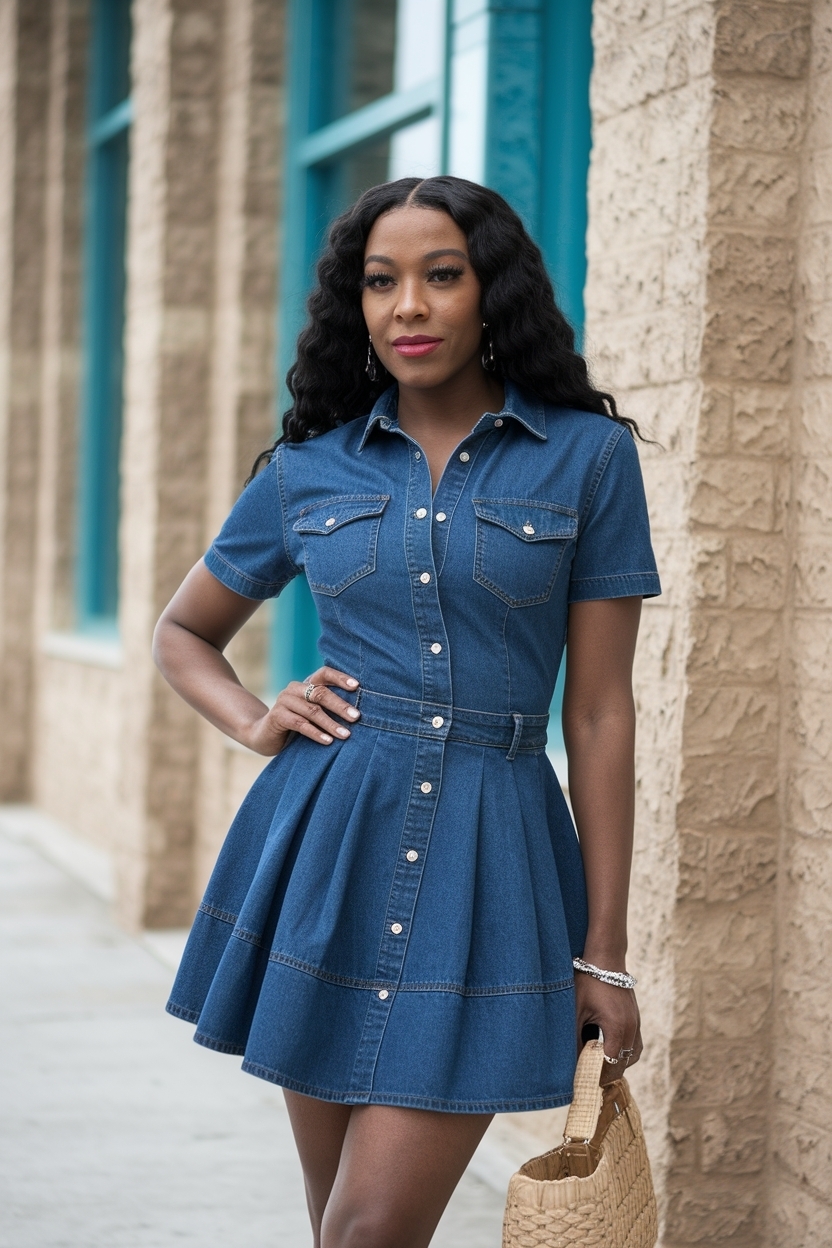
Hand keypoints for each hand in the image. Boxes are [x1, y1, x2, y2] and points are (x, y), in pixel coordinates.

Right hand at [244, 666, 360, 755]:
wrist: (266, 736)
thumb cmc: (297, 724)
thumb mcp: (313, 713)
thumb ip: (328, 707)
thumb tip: (358, 712)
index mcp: (306, 684)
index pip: (324, 673)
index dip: (340, 678)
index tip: (357, 687)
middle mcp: (294, 689)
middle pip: (320, 693)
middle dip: (340, 706)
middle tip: (356, 717)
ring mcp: (284, 701)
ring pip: (312, 710)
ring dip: (331, 723)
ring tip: (346, 735)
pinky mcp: (277, 716)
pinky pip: (300, 724)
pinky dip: (316, 733)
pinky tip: (328, 741)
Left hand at [574, 972, 642, 1085]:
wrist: (605, 958)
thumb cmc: (588, 982)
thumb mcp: (575, 1011)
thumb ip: (573, 1038)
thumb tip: (568, 1062)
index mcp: (617, 1028)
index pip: (611, 1065)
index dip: (598, 1076)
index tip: (584, 1083)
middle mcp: (631, 1028)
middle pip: (623, 1063)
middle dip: (608, 1072)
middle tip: (590, 1079)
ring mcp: (636, 1022)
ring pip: (633, 1055)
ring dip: (618, 1062)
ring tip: (599, 1065)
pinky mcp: (636, 1017)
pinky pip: (635, 1043)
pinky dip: (624, 1050)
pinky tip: (607, 1047)